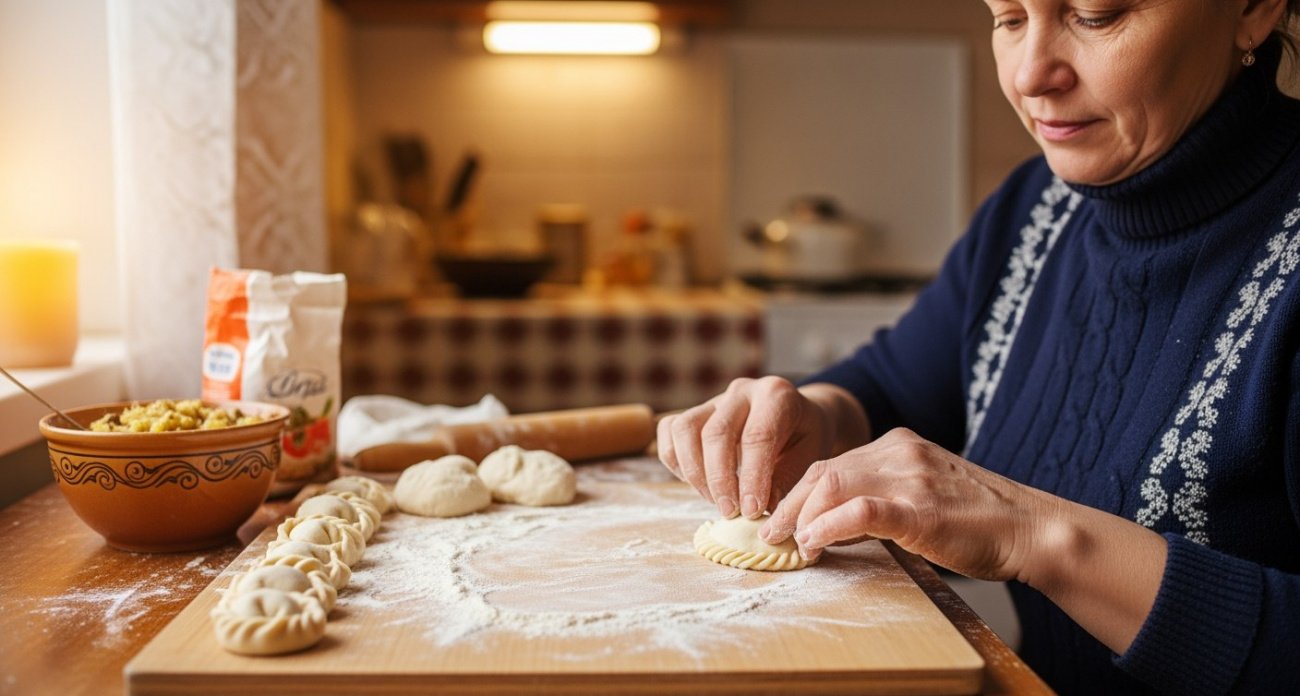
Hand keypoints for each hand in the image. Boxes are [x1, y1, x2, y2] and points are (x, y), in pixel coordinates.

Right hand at [657, 377, 839, 518]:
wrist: (797, 416)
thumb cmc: (805, 438)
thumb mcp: (811, 455)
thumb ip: (787, 478)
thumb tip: (760, 507)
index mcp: (776, 395)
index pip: (757, 436)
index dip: (752, 477)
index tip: (752, 510)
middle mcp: (742, 390)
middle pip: (716, 433)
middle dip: (720, 480)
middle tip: (730, 512)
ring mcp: (714, 399)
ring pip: (684, 429)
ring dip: (694, 472)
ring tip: (714, 501)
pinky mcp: (695, 411)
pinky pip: (669, 430)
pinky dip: (676, 461)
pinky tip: (698, 483)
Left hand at [762, 427, 1054, 582]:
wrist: (1032, 528)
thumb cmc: (980, 520)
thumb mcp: (925, 493)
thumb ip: (884, 497)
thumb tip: (838, 522)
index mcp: (899, 445)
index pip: (833, 462)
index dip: (800, 491)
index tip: (783, 516)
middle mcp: (900, 453)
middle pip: (823, 471)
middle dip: (789, 503)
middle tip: (770, 531)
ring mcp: (909, 478)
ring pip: (832, 484)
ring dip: (800, 516)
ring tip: (787, 541)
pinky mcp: (920, 510)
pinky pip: (860, 510)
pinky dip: (827, 525)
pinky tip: (814, 543)